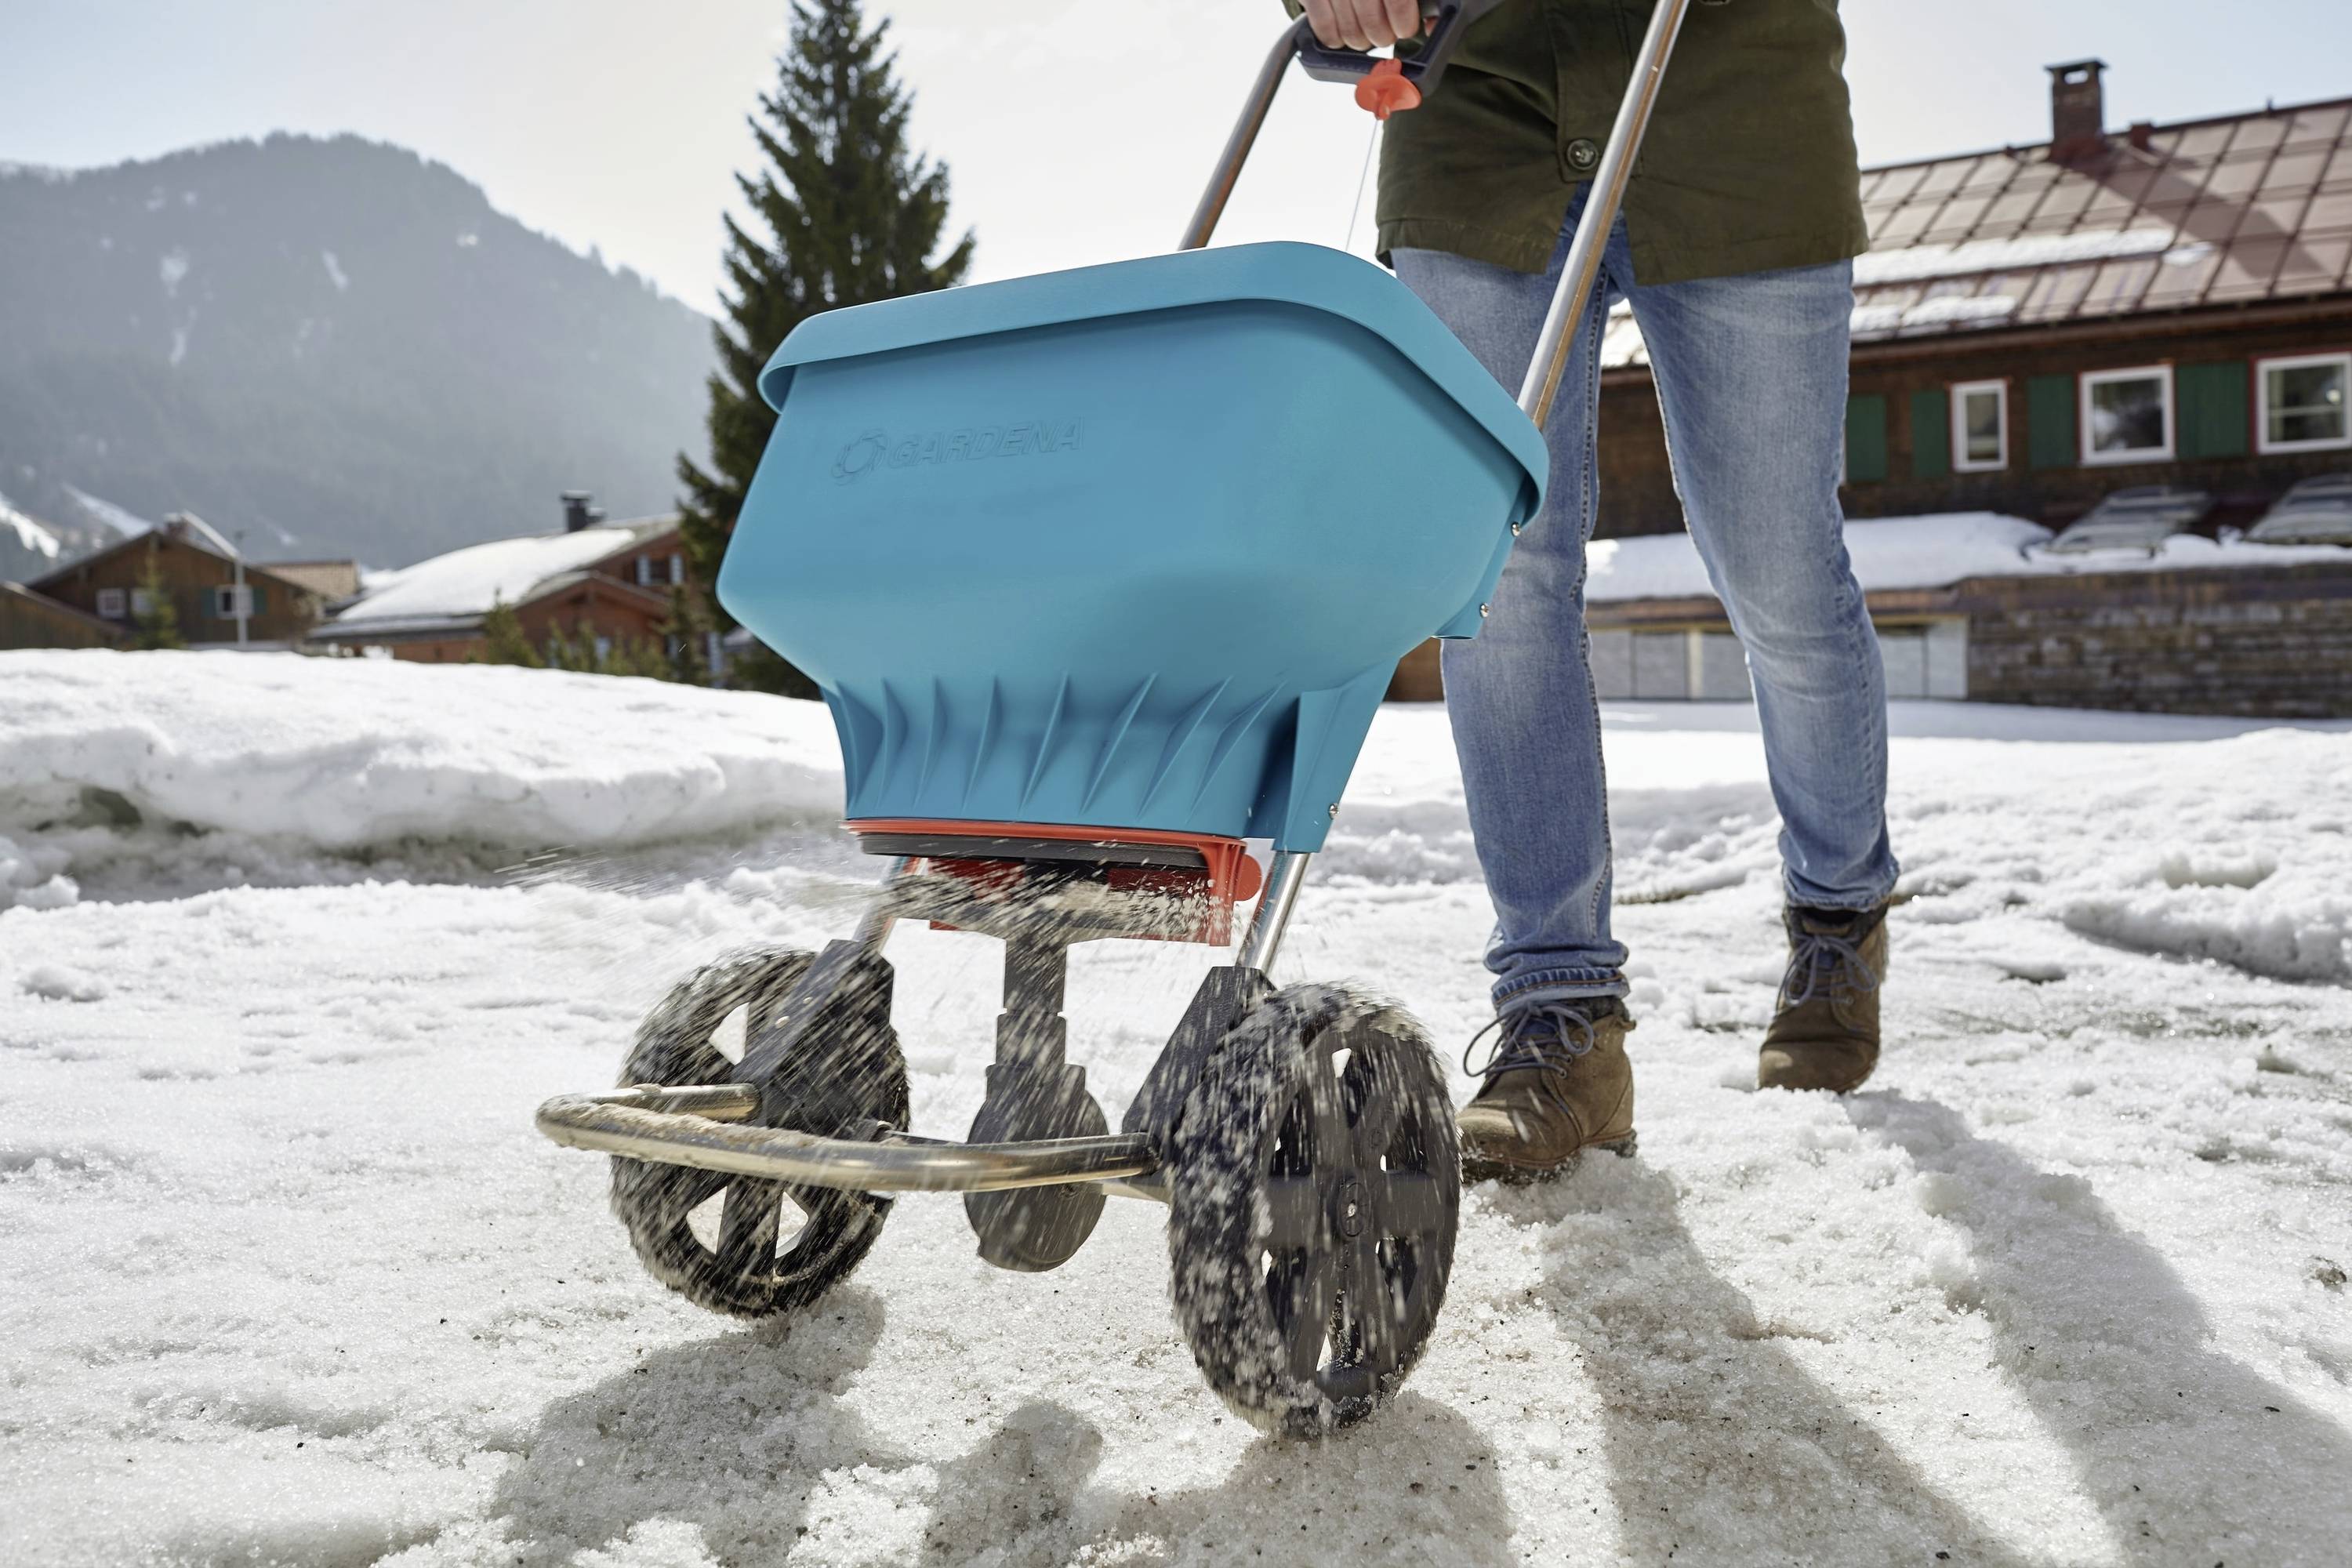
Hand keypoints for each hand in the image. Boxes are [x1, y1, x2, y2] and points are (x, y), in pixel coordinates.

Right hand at [1302, 0, 1420, 50]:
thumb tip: (1433, 25)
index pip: (1398, 2)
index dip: (1404, 23)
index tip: (1405, 28)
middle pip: (1372, 22)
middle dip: (1382, 35)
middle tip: (1385, 32)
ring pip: (1350, 31)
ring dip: (1361, 41)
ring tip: (1365, 33)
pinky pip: (1325, 28)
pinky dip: (1335, 38)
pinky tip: (1343, 34)